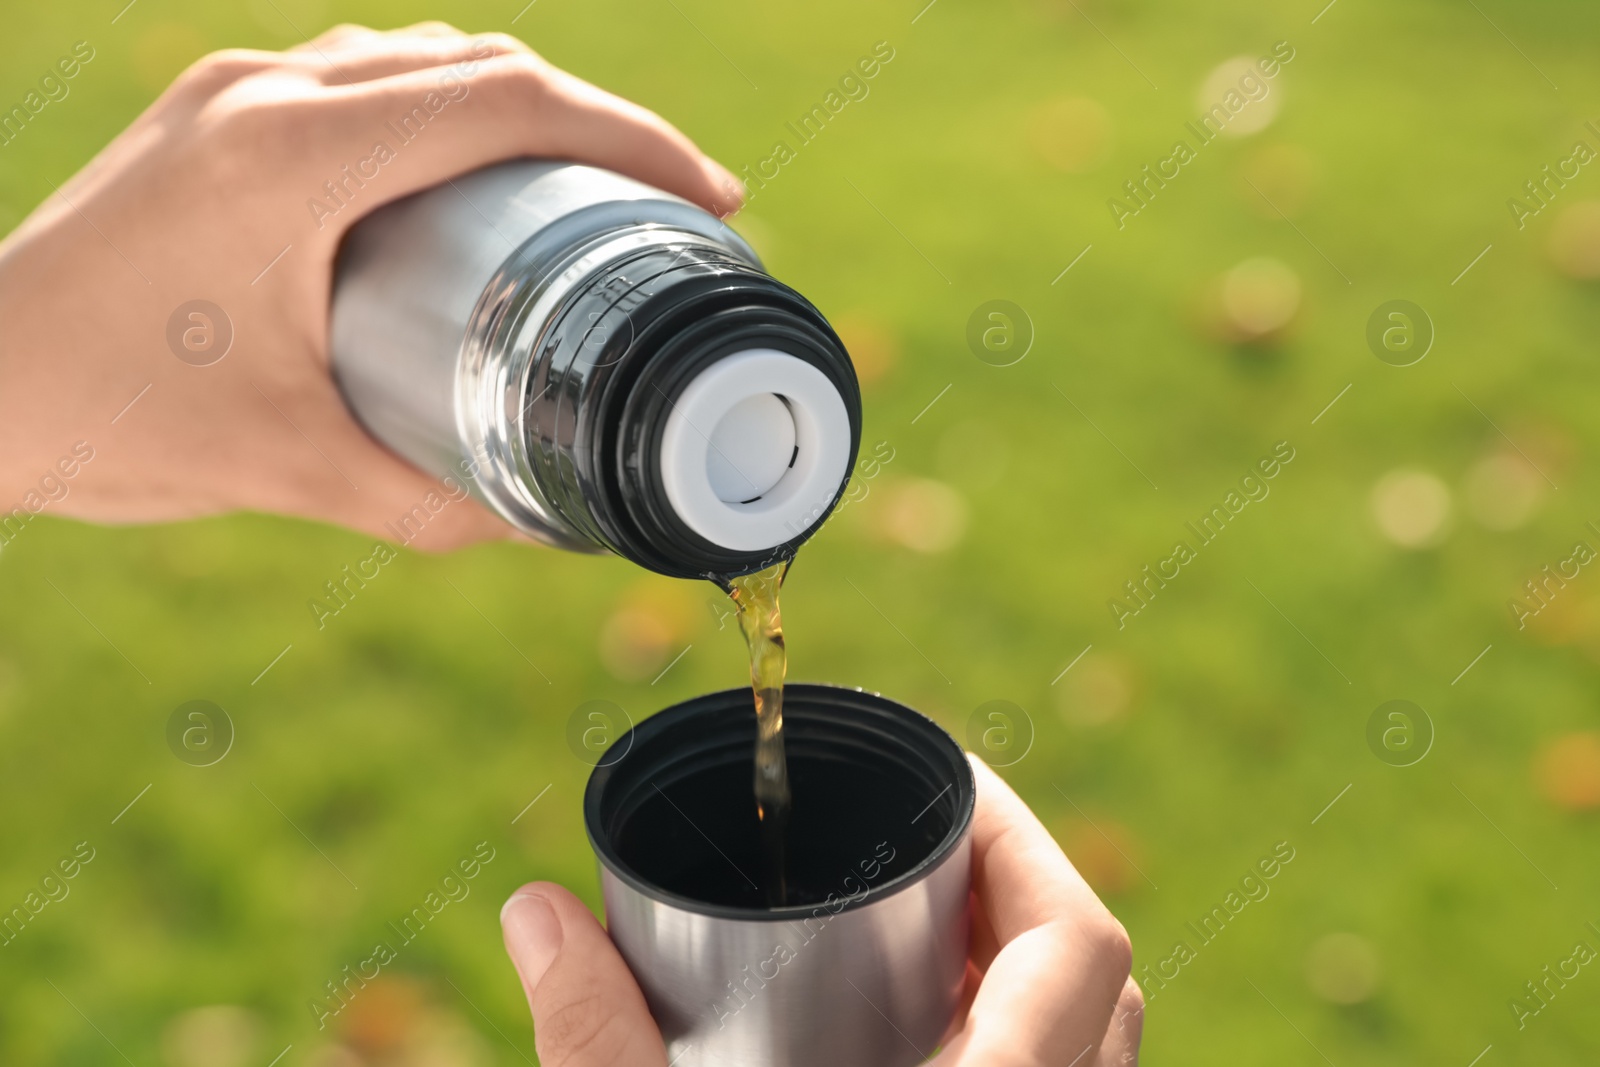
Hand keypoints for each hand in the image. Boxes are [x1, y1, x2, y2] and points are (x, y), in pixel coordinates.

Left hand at [0, 23, 741, 549]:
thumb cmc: (103, 422)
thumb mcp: (294, 474)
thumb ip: (435, 508)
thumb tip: (552, 531)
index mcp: (294, 161)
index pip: (507, 101)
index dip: (631, 138)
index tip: (707, 194)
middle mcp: (267, 96)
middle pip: (480, 62)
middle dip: (597, 121)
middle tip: (669, 201)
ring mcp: (233, 92)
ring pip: (420, 56)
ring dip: (520, 106)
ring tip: (586, 186)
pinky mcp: (213, 113)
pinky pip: (363, 77)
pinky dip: (445, 110)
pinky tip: (469, 180)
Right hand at [499, 755, 1142, 1065]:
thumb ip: (599, 1046)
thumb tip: (536, 911)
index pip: (1078, 942)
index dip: (1024, 839)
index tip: (943, 778)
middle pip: (1102, 974)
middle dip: (1019, 876)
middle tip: (924, 827)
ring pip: (1098, 1033)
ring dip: (1027, 949)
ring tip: (923, 906)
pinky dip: (1017, 1017)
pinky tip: (925, 1011)